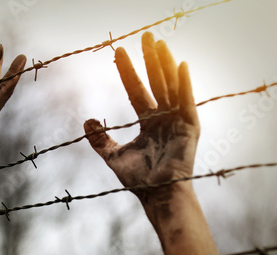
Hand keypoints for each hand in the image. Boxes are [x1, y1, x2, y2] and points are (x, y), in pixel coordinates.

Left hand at [84, 32, 199, 202]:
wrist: (157, 195)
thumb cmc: (139, 180)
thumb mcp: (113, 156)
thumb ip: (100, 140)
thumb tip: (86, 120)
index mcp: (148, 123)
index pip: (135, 91)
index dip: (127, 72)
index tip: (119, 52)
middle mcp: (163, 118)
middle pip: (155, 82)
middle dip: (149, 59)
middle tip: (145, 36)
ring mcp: (177, 121)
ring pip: (170, 86)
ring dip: (165, 64)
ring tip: (158, 43)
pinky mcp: (190, 128)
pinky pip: (187, 102)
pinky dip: (185, 84)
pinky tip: (181, 65)